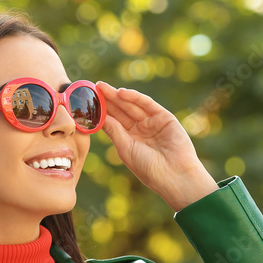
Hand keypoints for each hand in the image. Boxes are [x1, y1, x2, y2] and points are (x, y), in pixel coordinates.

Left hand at [96, 81, 217, 209]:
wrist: (174, 175)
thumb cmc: (148, 168)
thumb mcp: (126, 149)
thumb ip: (114, 131)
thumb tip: (99, 116)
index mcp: (130, 140)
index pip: (114, 121)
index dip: (102, 111)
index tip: (88, 102)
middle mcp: (141, 129)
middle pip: (121, 111)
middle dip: (108, 100)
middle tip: (94, 88)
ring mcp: (153, 122)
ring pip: (132, 105)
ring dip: (118, 96)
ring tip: (103, 87)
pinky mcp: (164, 117)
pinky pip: (147, 104)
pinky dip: (135, 97)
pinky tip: (121, 93)